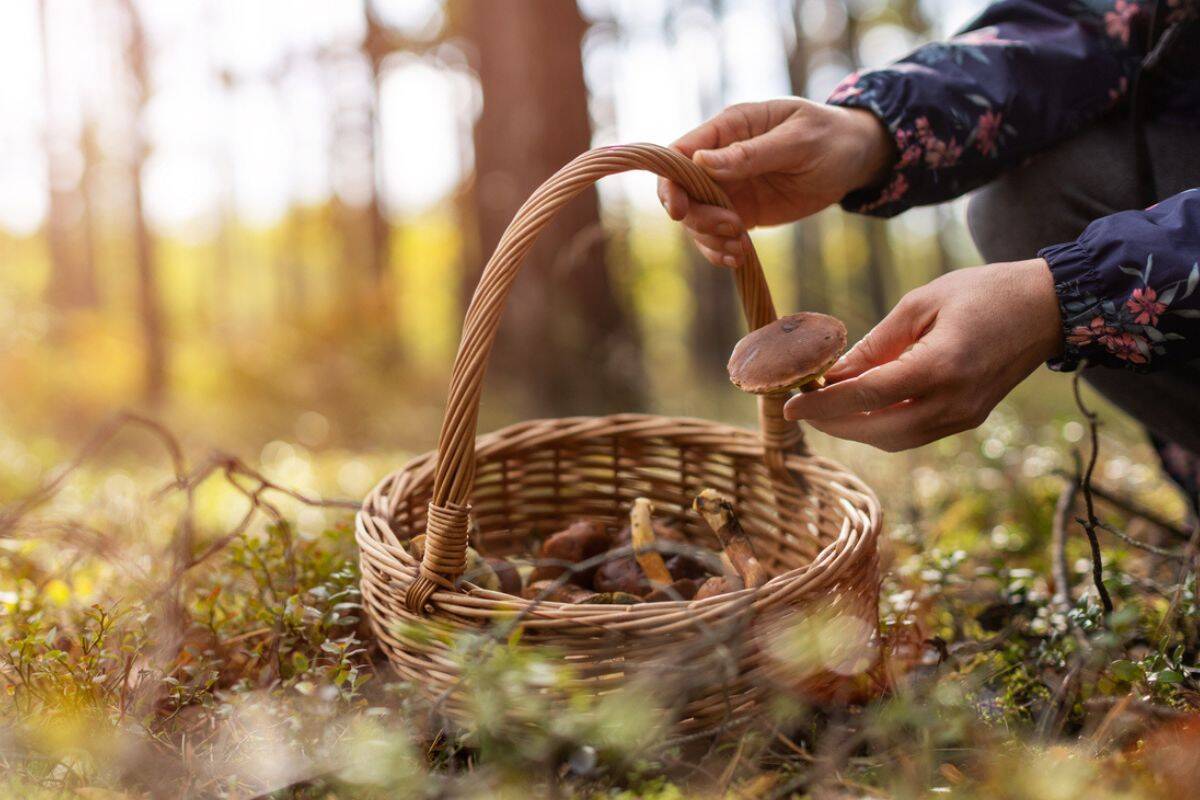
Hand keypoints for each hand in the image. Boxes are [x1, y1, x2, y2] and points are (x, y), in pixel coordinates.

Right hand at [657, 98, 893, 267]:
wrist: (854, 159)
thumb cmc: (829, 138)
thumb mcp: (798, 141)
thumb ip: (751, 152)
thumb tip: (701, 162)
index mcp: (730, 127)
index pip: (680, 153)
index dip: (671, 182)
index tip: (680, 211)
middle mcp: (720, 158)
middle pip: (681, 191)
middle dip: (697, 217)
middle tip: (732, 228)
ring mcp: (729, 187)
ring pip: (695, 219)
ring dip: (710, 238)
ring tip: (741, 248)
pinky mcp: (740, 212)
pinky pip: (715, 235)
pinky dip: (720, 250)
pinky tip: (740, 258)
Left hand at [783, 259, 1063, 451]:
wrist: (1048, 307)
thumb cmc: (982, 292)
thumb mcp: (920, 304)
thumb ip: (875, 344)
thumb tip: (832, 374)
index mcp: (940, 366)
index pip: (867, 397)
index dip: (823, 404)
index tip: (790, 404)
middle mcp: (953, 401)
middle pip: (877, 430)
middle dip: (833, 423)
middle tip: (801, 407)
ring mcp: (964, 416)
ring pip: (895, 439)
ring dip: (855, 430)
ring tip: (824, 408)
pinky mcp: (969, 419)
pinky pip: (914, 433)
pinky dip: (881, 426)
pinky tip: (860, 409)